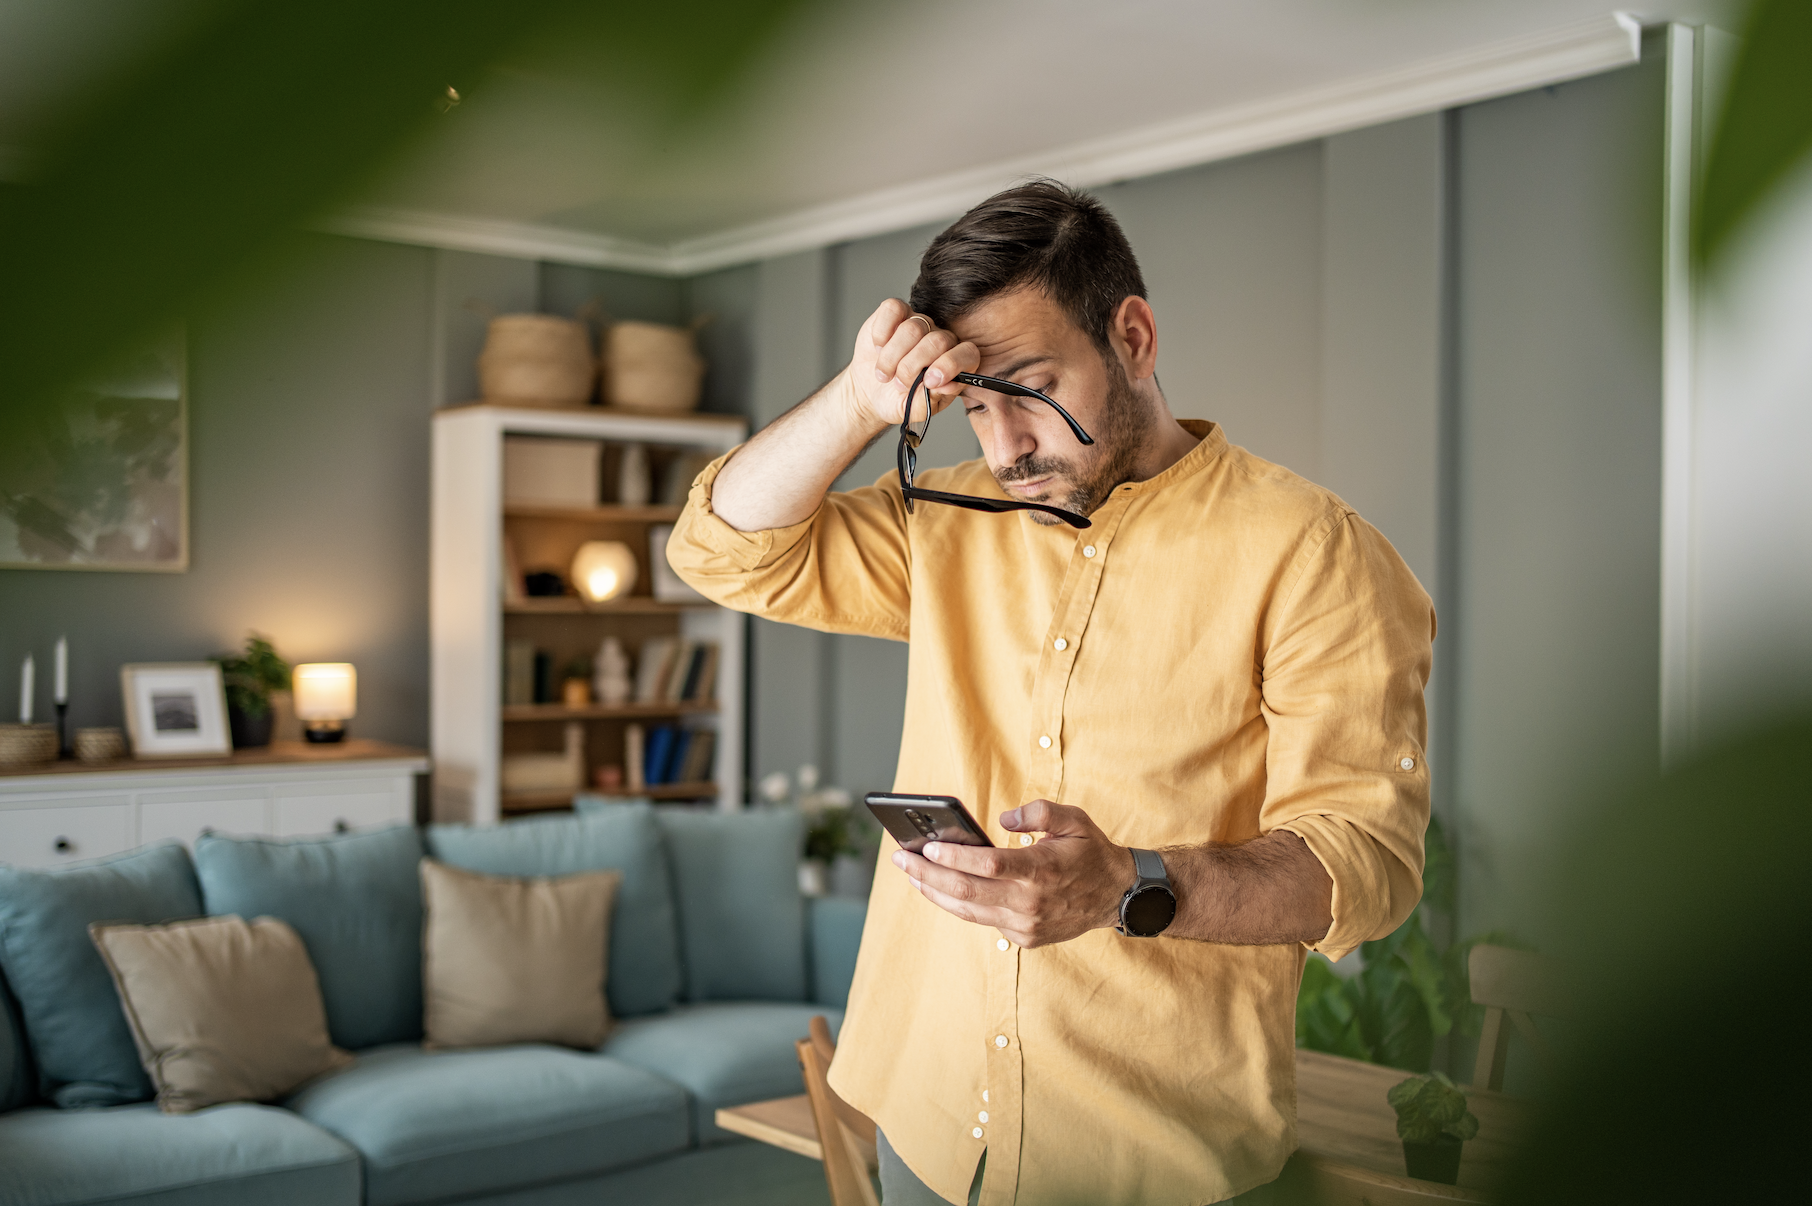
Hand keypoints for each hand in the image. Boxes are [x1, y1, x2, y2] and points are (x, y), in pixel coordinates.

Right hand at [842, 298, 979, 429]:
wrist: (871, 390)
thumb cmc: (899, 400)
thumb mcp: (915, 410)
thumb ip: (930, 400)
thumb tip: (944, 385)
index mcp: (955, 363)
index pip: (967, 353)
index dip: (949, 365)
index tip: (929, 382)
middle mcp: (941, 339)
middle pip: (937, 341)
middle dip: (912, 367)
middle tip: (899, 385)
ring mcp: (920, 323)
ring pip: (912, 328)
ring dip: (892, 357)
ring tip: (884, 374)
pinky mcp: (897, 312)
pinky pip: (893, 309)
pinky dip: (881, 332)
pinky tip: (878, 348)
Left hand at [890, 800, 1135, 947]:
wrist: (1117, 896)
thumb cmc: (1091, 852)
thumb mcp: (1074, 819)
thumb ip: (1040, 812)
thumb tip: (1003, 820)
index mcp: (1041, 870)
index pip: (987, 865)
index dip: (953, 858)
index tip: (926, 847)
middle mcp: (1030, 903)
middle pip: (966, 891)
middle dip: (926, 875)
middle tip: (900, 859)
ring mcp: (1026, 925)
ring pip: (968, 911)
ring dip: (934, 892)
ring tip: (911, 874)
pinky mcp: (1025, 938)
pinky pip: (984, 919)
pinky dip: (959, 903)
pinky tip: (940, 888)